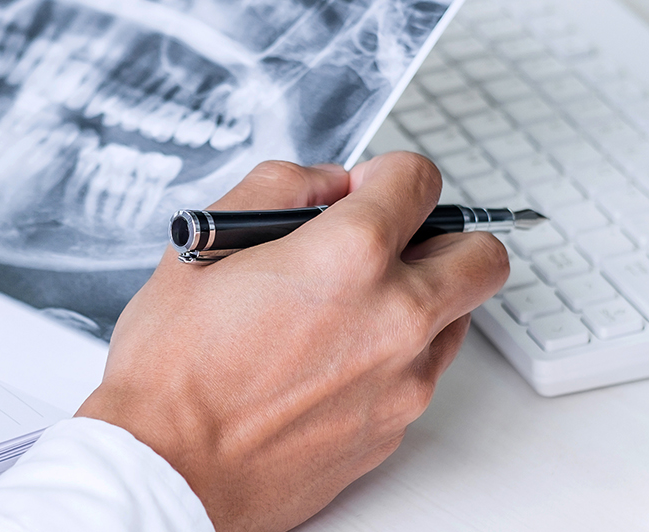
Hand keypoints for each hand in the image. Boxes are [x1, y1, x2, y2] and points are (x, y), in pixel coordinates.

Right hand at [77, 152, 509, 531]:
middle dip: (442, 236)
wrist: (167, 473)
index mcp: (349, 258)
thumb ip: (279, 189)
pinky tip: (333, 360)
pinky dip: (395, 356)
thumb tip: (326, 185)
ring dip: (424, 298)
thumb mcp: (203, 245)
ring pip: (459, 318)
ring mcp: (403, 381)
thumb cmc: (172, 372)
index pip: (420, 181)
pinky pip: (421, 374)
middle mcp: (394, 318)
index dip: (386, 175)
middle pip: (481, 255)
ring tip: (352, 307)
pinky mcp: (395, 429)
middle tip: (391, 243)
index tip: (365, 190)